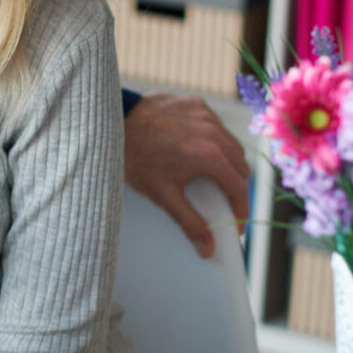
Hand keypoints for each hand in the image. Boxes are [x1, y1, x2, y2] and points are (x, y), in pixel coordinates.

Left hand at [123, 92, 250, 258]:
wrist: (112, 124)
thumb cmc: (135, 158)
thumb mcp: (162, 195)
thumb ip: (189, 222)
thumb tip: (208, 249)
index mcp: (210, 156)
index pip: (239, 188)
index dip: (240, 210)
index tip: (234, 224)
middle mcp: (214, 133)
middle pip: (240, 166)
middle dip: (234, 187)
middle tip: (222, 202)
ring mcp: (206, 115)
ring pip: (231, 143)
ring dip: (227, 161)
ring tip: (211, 177)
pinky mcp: (196, 102)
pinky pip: (216, 125)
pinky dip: (213, 138)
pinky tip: (197, 149)